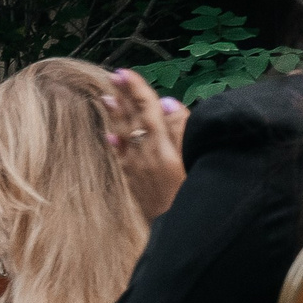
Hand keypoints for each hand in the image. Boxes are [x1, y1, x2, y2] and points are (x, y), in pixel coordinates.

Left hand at [96, 68, 188, 219]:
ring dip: (116, 116)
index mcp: (162, 145)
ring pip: (124, 137)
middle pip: (133, 119)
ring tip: (107, 98)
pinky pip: (122, 159)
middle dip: (124, 96)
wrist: (183, 231)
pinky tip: (109, 136)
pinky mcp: (136, 184)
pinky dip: (115, 144)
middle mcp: (145, 154)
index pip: (147, 109)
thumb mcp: (195, 159)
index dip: (136, 89)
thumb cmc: (196, 195)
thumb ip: (181, 129)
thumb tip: (168, 102)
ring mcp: (138, 169)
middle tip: (114, 76)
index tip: (124, 71)